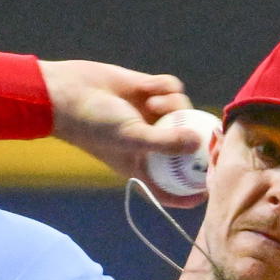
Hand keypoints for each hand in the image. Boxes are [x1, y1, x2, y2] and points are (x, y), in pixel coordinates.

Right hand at [38, 59, 207, 206]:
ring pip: (182, 111)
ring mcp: (149, 115)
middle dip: (198, 140)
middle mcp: (148, 142)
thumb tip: (197, 143)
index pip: (170, 188)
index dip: (191, 193)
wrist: (67, 91)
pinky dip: (166, 87)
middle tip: (211, 133)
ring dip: (175, 105)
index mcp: (141, 165)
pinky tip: (149, 87)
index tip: (211, 188)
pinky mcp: (147, 90)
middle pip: (185, 147)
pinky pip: (171, 89)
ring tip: (153, 103)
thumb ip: (166, 143)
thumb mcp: (131, 138)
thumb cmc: (94, 124)